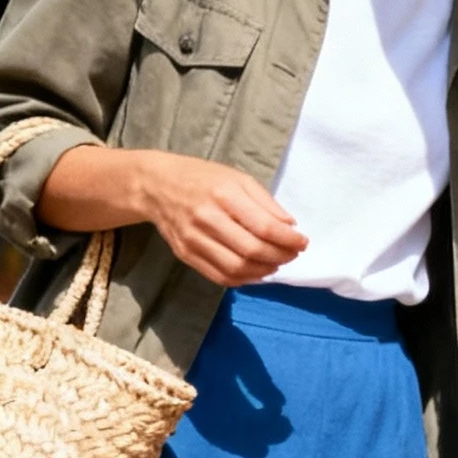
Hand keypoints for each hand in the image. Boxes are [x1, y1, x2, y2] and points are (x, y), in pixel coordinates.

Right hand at [137, 154, 307, 286]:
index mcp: (223, 194)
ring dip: (264, 271)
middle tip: (292, 255)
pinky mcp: (186, 255)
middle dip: (279, 257)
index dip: (288, 239)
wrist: (156, 186)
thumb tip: (290, 226)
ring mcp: (194, 240)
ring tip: (276, 264)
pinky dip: (243, 279)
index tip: (302, 242)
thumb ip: (265, 201)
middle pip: (251, 250)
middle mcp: (207, 218)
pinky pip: (219, 276)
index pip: (264, 226)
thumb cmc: (202, 178)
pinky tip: (256, 272)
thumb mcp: (237, 177)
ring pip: (236, 268)